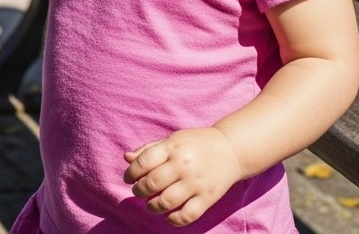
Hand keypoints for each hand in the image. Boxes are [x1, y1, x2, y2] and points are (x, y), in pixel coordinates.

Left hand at [123, 127, 243, 226]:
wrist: (231, 150)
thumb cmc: (196, 144)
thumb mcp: (172, 140)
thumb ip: (148, 149)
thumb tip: (126, 158)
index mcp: (173, 148)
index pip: (143, 162)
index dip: (131, 173)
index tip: (129, 178)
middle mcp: (184, 165)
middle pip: (152, 183)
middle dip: (139, 191)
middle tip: (139, 191)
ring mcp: (196, 183)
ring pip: (166, 202)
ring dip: (152, 207)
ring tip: (150, 204)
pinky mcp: (207, 198)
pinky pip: (187, 215)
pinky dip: (173, 219)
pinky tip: (168, 215)